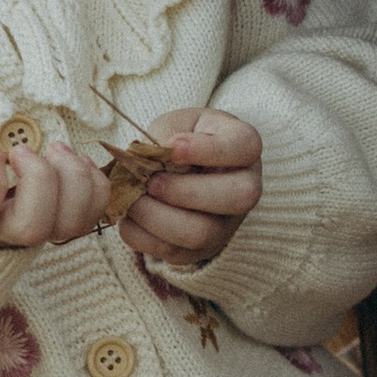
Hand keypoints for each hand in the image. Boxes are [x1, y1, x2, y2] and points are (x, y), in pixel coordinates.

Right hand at [0, 107, 108, 251]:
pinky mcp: (55, 223)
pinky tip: (75, 161)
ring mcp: (30, 230)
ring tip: (57, 149)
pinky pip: (91, 216)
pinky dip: (95, 186)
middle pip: (32, 227)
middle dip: (41, 180)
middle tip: (25, 150)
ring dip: (74, 181)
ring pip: (68, 226)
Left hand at [118, 109, 263, 268]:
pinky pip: (173, 252)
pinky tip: (129, 216)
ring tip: (132, 199)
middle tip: (150, 181)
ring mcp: (227, 224)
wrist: (179, 170)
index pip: (244, 147)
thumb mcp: (175, 124)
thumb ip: (165, 137)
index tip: (173, 146)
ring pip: (201, 234)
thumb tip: (146, 160)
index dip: (208, 149)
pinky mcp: (201, 249)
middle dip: (183, 191)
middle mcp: (246, 188)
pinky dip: (141, 235)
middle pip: (237, 198)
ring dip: (156, 217)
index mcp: (244, 147)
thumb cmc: (180, 140)